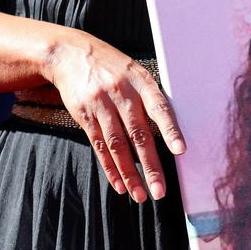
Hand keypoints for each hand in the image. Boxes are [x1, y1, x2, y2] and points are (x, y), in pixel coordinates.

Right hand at [44, 30, 185, 201]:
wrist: (70, 54)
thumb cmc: (113, 67)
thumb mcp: (135, 71)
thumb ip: (152, 97)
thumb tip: (174, 129)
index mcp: (141, 81)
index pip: (160, 107)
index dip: (170, 129)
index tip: (181, 150)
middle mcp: (121, 93)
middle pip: (138, 135)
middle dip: (150, 165)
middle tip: (160, 191)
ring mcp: (101, 105)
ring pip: (117, 145)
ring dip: (130, 174)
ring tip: (140, 195)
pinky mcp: (84, 116)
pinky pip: (99, 146)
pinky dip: (110, 167)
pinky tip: (120, 184)